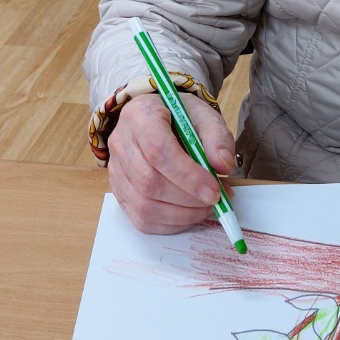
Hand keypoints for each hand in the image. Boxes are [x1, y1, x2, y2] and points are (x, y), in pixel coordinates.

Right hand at [107, 91, 236, 234]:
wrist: (157, 119)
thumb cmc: (179, 117)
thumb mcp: (204, 116)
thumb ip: (217, 138)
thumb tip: (223, 166)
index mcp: (140, 116)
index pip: (158, 151)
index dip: (188, 176)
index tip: (215, 190)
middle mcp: (121, 143)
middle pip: (149, 182)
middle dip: (188, 198)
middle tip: (216, 199)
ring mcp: (116, 171)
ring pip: (143, 205)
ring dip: (181, 214)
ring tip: (206, 206)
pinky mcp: (119, 192)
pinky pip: (141, 219)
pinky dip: (170, 223)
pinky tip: (189, 214)